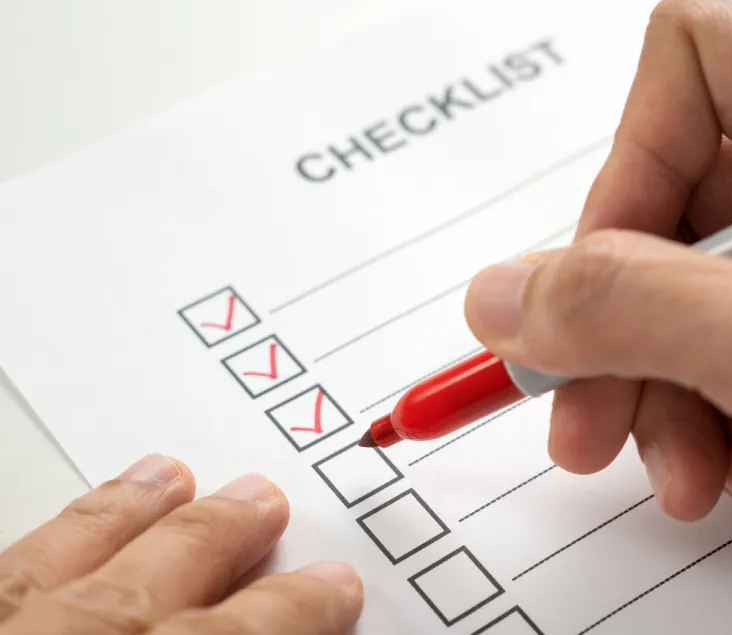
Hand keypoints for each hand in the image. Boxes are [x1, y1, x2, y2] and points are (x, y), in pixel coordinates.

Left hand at [0, 455, 362, 633]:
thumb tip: (301, 630)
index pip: (246, 633)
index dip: (299, 609)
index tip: (334, 588)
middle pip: (170, 574)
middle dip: (222, 534)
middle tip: (261, 503)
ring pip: (72, 561)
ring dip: (126, 515)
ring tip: (165, 476)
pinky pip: (0, 574)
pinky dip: (45, 540)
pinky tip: (63, 524)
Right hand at [463, 0, 731, 610]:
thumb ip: (632, 307)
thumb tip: (506, 293)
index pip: (691, 70)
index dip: (627, 169)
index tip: (601, 280)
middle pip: (670, 201)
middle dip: (621, 323)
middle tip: (585, 415)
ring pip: (683, 289)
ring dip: (657, 388)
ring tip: (682, 471)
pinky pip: (722, 351)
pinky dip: (702, 416)